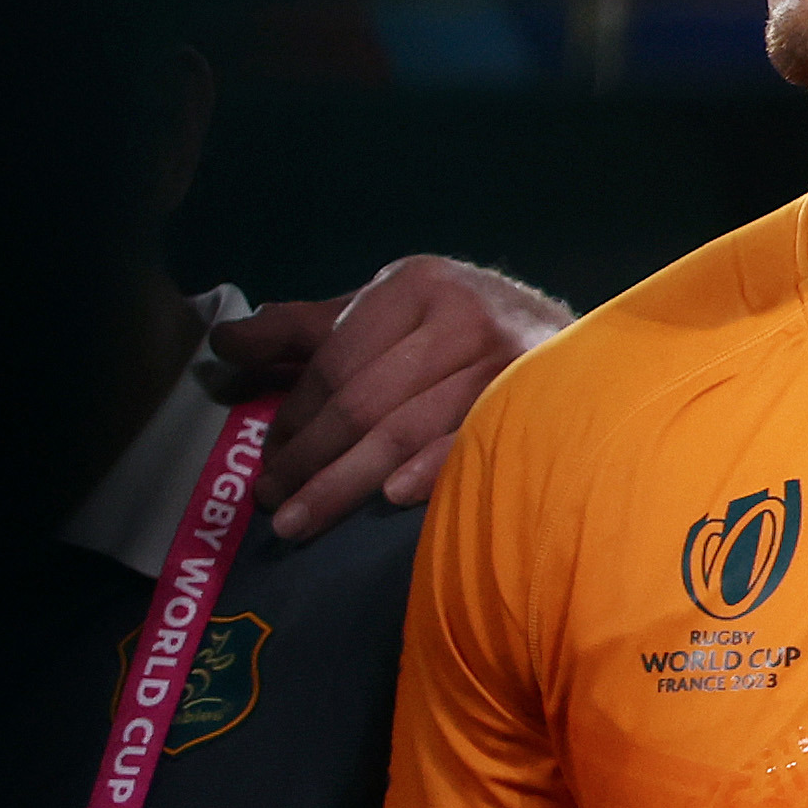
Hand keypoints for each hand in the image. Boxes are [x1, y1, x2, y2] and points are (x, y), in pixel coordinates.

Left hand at [216, 258, 571, 540]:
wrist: (584, 347)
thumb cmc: (464, 334)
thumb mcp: (387, 316)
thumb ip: (307, 332)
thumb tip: (223, 342)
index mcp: (416, 286)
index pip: (337, 361)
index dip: (294, 415)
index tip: (267, 460)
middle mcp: (461, 315)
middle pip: (365, 400)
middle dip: (309, 458)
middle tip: (272, 504)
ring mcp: (503, 361)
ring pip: (406, 429)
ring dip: (346, 481)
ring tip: (300, 521)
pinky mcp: (535, 401)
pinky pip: (471, 442)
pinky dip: (432, 470)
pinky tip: (393, 497)